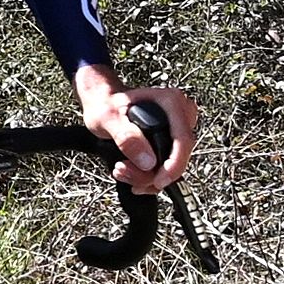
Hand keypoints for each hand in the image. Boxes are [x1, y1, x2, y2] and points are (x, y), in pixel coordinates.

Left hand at [80, 67, 190, 190]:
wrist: (101, 104)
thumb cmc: (105, 104)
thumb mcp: (108, 118)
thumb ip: (126, 137)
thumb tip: (148, 161)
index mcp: (171, 101)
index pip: (183, 140)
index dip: (174, 165)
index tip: (158, 181)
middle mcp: (179, 115)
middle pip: (178, 157)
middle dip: (152, 174)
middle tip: (124, 170)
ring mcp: (176, 130)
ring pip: (172, 166)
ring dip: (146, 177)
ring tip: (121, 169)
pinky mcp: (170, 143)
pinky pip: (166, 167)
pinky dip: (148, 176)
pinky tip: (129, 171)